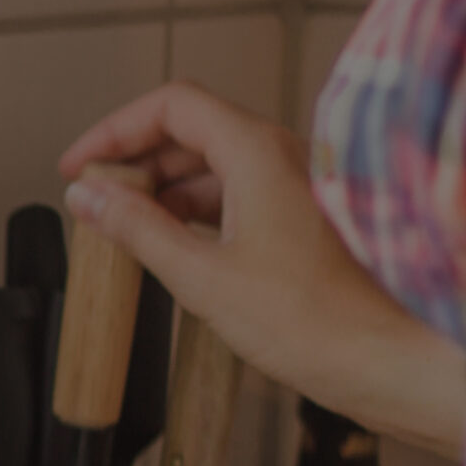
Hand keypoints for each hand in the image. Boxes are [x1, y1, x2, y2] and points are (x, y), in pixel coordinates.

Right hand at [58, 81, 465, 456]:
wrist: (384, 359)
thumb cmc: (316, 321)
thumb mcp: (201, 277)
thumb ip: (137, 230)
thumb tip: (90, 198)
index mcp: (258, 154)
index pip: (172, 107)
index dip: (115, 131)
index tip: (80, 165)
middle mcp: (281, 158)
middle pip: (190, 131)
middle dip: (134, 161)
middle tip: (94, 198)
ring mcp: (293, 187)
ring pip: (212, 165)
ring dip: (162, 189)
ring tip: (122, 227)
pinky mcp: (298, 219)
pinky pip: (234, 195)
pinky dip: (192, 211)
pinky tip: (169, 244)